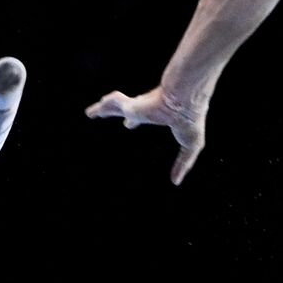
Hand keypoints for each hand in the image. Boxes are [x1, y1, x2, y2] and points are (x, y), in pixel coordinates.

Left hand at [85, 87, 206, 184]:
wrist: (185, 101)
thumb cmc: (191, 119)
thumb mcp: (191, 145)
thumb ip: (183, 163)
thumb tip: (176, 182)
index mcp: (158, 114)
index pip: (142, 117)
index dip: (134, 121)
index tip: (128, 125)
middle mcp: (145, 107)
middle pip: (126, 109)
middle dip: (116, 111)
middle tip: (104, 115)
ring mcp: (136, 106)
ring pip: (114, 106)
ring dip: (103, 109)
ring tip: (90, 113)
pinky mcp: (130, 106)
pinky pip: (112, 105)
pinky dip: (102, 108)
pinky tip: (91, 112)